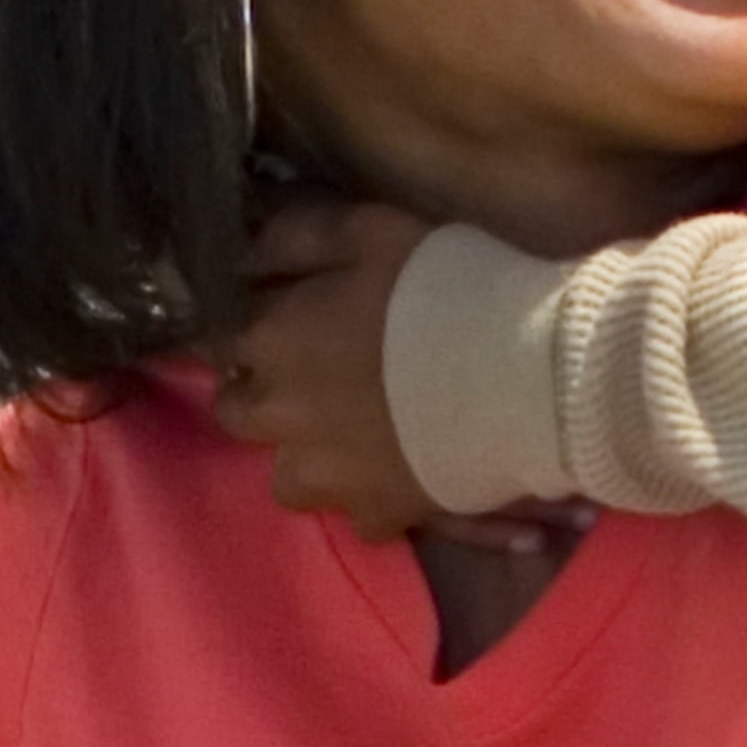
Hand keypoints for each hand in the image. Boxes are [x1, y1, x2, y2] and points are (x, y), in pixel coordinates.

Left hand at [217, 202, 459, 542]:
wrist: (523, 372)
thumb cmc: (445, 286)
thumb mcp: (368, 230)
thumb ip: (294, 238)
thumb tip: (247, 253)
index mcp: (272, 340)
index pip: (223, 338)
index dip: (252, 328)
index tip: (282, 320)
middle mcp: (282, 416)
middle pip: (238, 414)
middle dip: (262, 396)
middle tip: (310, 379)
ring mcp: (327, 474)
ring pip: (286, 479)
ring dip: (305, 457)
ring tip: (348, 438)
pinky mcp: (378, 514)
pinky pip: (359, 517)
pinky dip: (373, 498)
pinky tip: (402, 473)